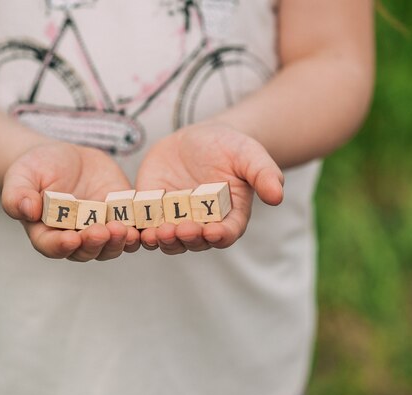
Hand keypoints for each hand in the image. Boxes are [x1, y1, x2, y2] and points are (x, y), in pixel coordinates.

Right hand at [2, 142, 138, 260]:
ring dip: (118, 242)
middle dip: (94, 243)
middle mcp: (73, 238)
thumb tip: (26, 209)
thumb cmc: (37, 168)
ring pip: (110, 246)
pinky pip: (131, 230)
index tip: (71, 239)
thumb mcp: (22, 175)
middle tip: (102, 231)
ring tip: (123, 229)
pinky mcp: (119, 218)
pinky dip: (138, 231)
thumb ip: (18, 194)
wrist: (65, 157)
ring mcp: (98, 230)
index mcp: (46, 232)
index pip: (52, 246)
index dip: (61, 245)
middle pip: (85, 251)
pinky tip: (143, 225)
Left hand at [135, 122, 283, 253]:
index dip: (220, 235)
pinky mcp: (153, 210)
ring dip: (162, 239)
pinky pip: (145, 224)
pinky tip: (133, 225)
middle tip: (179, 230)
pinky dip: (139, 228)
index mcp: (229, 216)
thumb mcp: (249, 154)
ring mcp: (176, 219)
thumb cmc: (230, 147)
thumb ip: (264, 173)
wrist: (199, 138)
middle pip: (195, 240)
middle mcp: (202, 223)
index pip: (227, 233)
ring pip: (168, 239)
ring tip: (156, 231)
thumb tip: (278, 195)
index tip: (213, 231)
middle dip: (187, 237)